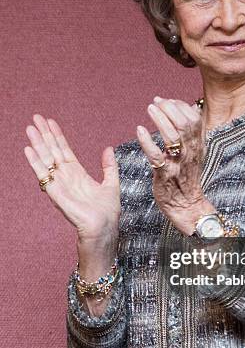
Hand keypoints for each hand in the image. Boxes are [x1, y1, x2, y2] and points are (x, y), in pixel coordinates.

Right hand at [24, 114, 120, 241]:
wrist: (104, 229)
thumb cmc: (107, 213)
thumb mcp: (111, 184)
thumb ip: (109, 167)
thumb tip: (108, 149)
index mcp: (78, 174)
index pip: (64, 151)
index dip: (58, 136)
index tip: (50, 122)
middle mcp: (66, 178)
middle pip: (52, 151)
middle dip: (44, 135)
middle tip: (36, 118)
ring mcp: (60, 184)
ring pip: (46, 159)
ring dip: (37, 143)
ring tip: (30, 128)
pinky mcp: (56, 193)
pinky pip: (43, 175)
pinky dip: (35, 162)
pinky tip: (29, 149)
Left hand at [136, 96, 214, 234]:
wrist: (186, 204)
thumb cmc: (187, 176)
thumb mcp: (196, 151)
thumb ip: (194, 131)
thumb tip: (192, 108)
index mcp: (198, 144)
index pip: (194, 117)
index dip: (179, 105)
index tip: (166, 100)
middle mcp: (190, 151)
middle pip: (185, 123)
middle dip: (170, 108)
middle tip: (156, 102)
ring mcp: (178, 162)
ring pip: (172, 136)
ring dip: (160, 119)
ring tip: (150, 109)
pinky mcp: (165, 174)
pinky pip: (156, 156)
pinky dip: (147, 141)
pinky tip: (140, 130)